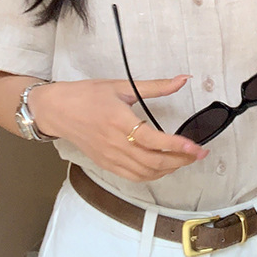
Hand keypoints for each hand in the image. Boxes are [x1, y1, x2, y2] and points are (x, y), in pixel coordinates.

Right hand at [29, 74, 208, 180]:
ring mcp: (109, 157)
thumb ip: (156, 86)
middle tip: (198, 154)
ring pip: (145, 173)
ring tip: (185, 159)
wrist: (57, 110)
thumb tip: (183, 80)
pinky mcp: (106, 164)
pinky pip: (133, 177)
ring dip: (169, 169)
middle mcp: (114, 143)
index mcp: (119, 121)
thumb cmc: (87, 95)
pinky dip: (152, 175)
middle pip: (153, 161)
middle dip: (180, 160)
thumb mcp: (122, 86)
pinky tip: (163, 167)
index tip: (196, 146)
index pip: (153, 139)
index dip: (177, 145)